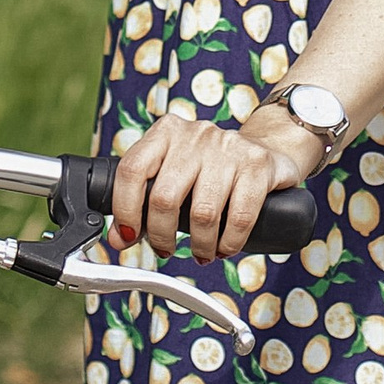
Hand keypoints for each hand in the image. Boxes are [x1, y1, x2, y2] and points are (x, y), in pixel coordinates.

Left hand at [112, 105, 321, 264]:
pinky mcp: (257, 164)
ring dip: (199, 245)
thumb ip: (143, 201)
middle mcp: (196, 134)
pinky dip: (229, 243)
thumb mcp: (173, 174)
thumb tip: (117, 239)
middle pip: (164, 198)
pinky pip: (238, 218)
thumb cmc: (209, 169)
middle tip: (166, 250)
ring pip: (202, 213)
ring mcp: (228, 147)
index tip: (127, 237)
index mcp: (166, 132)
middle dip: (162, 236)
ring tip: (201, 251)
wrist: (265, 149)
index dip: (124, 210)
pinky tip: (225, 246)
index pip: (132, 170)